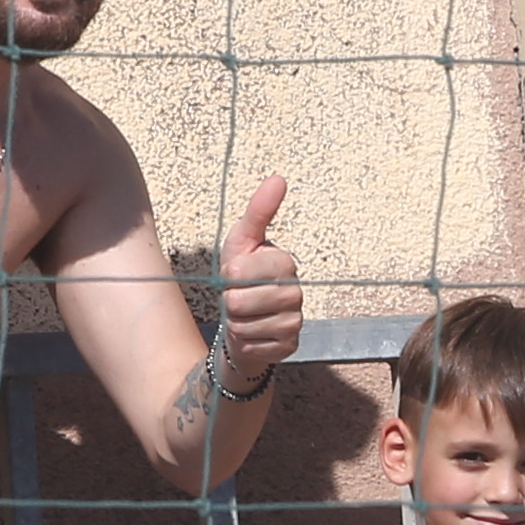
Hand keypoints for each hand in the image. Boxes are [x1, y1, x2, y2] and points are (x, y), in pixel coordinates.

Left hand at [218, 176, 302, 385]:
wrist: (245, 322)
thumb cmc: (242, 278)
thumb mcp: (242, 242)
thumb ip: (258, 212)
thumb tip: (278, 178)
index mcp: (284, 262)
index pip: (239, 272)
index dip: (228, 276)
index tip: (234, 274)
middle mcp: (295, 292)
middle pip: (239, 301)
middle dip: (230, 302)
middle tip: (238, 297)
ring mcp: (295, 321)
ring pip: (243, 326)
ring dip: (235, 323)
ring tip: (245, 315)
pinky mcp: (289, 346)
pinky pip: (251, 346)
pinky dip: (244, 342)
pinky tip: (253, 333)